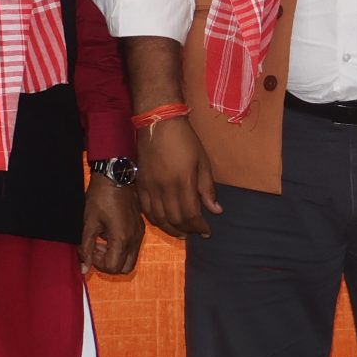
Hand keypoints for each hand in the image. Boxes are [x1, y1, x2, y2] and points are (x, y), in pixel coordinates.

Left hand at [80, 174, 142, 274]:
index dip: (99, 263)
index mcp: (121, 238)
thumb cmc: (100, 197)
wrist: (116, 177)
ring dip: (116, 256)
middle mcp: (134, 239)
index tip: (91, 249)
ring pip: (131, 260)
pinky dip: (122, 248)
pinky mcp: (140, 228)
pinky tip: (110, 234)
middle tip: (97, 249)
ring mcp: (139, 234)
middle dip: (109, 264)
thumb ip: (85, 249)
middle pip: (125, 269)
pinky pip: (133, 248)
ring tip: (103, 240)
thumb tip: (83, 269)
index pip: (113, 268)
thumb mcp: (89, 223)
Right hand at [137, 115, 221, 237]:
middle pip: (175, 219)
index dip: (199, 226)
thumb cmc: (185, 140)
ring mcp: (150, 187)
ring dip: (171, 229)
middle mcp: (164, 188)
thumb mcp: (203, 162)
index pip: (191, 214)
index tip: (207, 231)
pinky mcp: (140, 184)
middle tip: (196, 232)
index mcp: (183, 182)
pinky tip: (164, 222)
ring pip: (159, 218)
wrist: (159, 123)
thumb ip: (207, 189)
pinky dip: (155, 220)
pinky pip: (146, 210)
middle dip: (187, 230)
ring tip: (182, 232)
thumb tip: (216, 211)